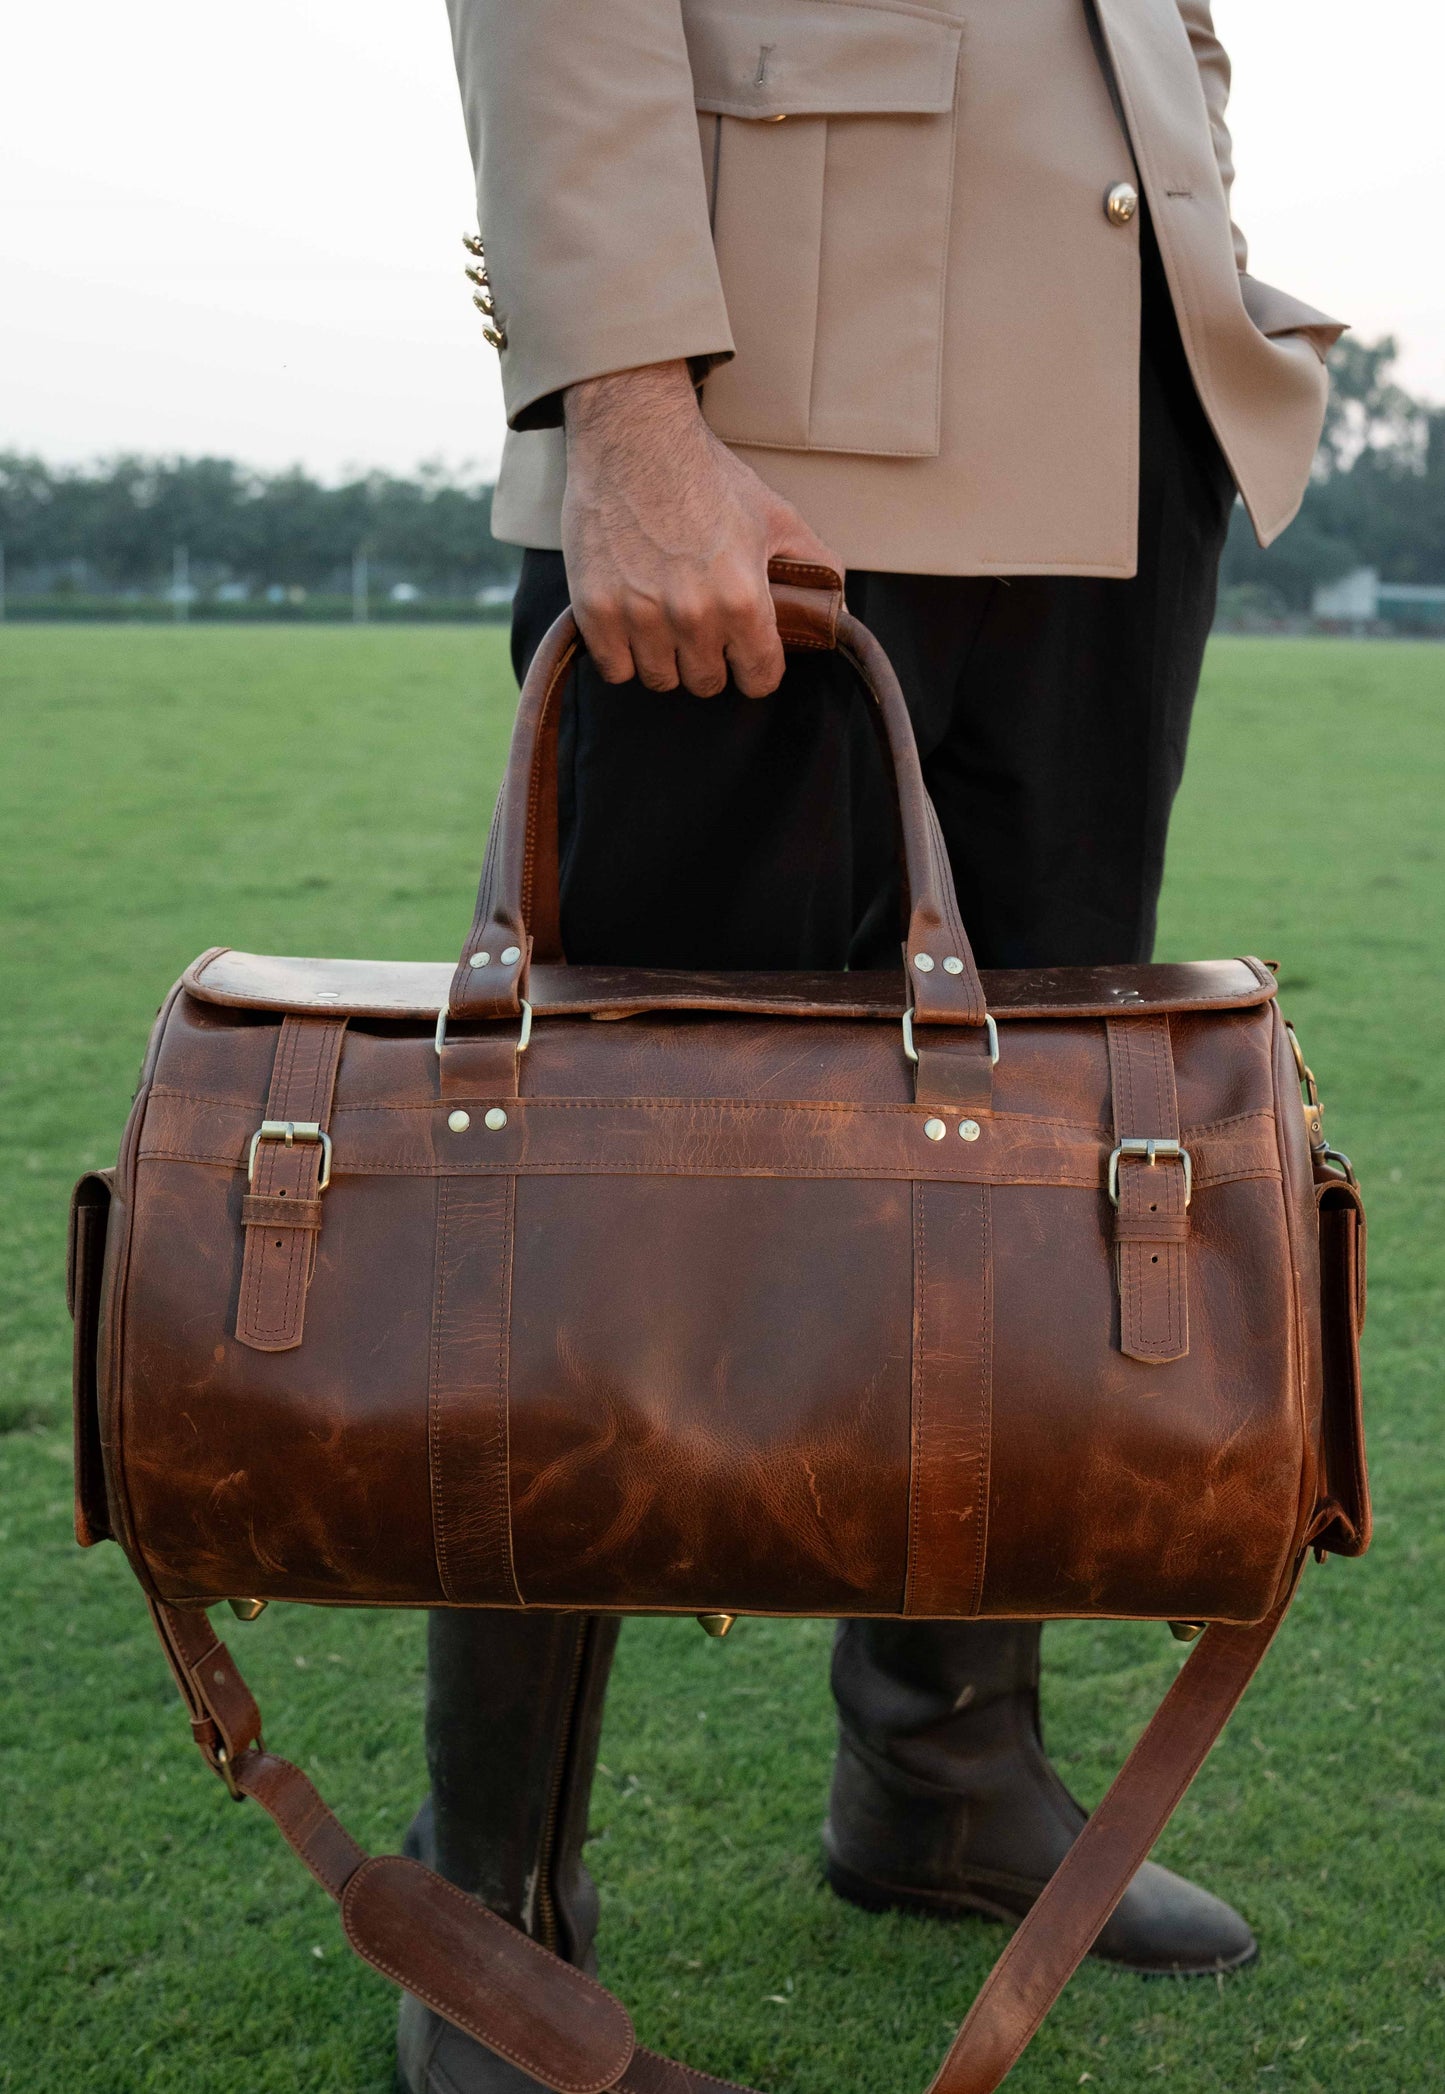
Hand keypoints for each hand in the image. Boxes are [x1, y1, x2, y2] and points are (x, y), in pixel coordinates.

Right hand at [561, 359, 841, 697]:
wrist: (635, 435)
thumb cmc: (707, 475)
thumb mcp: (777, 516)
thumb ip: (815, 566)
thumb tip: (836, 609)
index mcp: (743, 600)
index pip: (759, 678)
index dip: (757, 668)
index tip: (747, 655)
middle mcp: (693, 616)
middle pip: (706, 683)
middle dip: (711, 661)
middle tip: (703, 627)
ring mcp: (639, 616)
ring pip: (660, 679)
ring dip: (666, 658)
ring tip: (666, 621)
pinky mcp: (595, 610)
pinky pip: (615, 669)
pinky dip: (623, 653)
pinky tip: (632, 621)